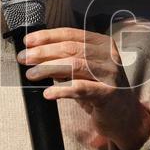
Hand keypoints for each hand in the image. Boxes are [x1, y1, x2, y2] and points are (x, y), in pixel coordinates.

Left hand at [17, 28, 149, 149]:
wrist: (124, 116)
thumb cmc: (100, 89)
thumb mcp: (85, 70)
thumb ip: (67, 60)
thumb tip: (36, 55)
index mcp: (102, 44)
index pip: (70, 34)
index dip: (47, 37)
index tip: (28, 42)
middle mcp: (108, 55)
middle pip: (70, 48)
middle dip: (43, 52)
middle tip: (24, 58)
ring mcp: (110, 74)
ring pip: (74, 65)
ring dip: (48, 69)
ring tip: (32, 74)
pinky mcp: (108, 94)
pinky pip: (81, 88)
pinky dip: (62, 89)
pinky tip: (48, 93)